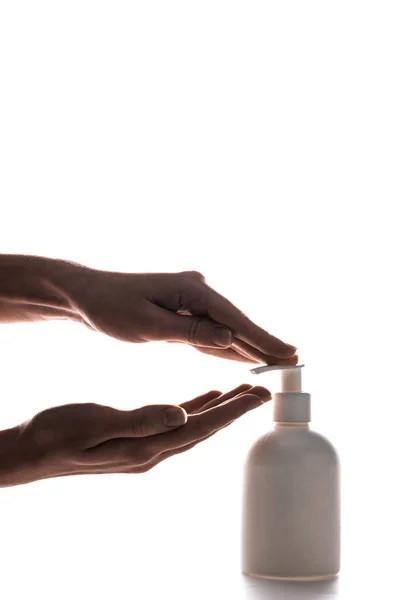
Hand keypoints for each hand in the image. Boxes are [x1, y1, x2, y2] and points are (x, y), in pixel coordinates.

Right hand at [14, 384, 270, 483]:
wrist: (33, 451)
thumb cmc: (58, 435)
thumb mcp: (94, 424)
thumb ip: (139, 421)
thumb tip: (182, 414)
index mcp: (145, 447)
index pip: (199, 427)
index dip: (231, 412)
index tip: (258, 396)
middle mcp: (152, 450)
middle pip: (204, 428)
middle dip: (235, 409)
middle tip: (263, 390)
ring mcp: (146, 447)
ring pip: (194, 424)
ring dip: (220, 408)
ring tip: (243, 391)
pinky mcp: (138, 438)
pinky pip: (175, 422)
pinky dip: (196, 408)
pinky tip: (206, 397)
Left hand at [66, 269, 297, 364]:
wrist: (86, 295)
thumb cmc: (111, 307)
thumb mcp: (147, 324)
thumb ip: (190, 331)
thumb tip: (230, 338)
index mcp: (192, 290)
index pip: (234, 320)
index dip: (263, 339)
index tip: (288, 354)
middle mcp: (197, 292)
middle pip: (237, 323)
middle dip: (264, 343)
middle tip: (294, 362)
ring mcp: (191, 302)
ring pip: (226, 329)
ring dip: (249, 346)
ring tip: (277, 361)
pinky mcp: (182, 313)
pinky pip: (210, 333)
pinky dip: (227, 346)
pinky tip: (243, 356)